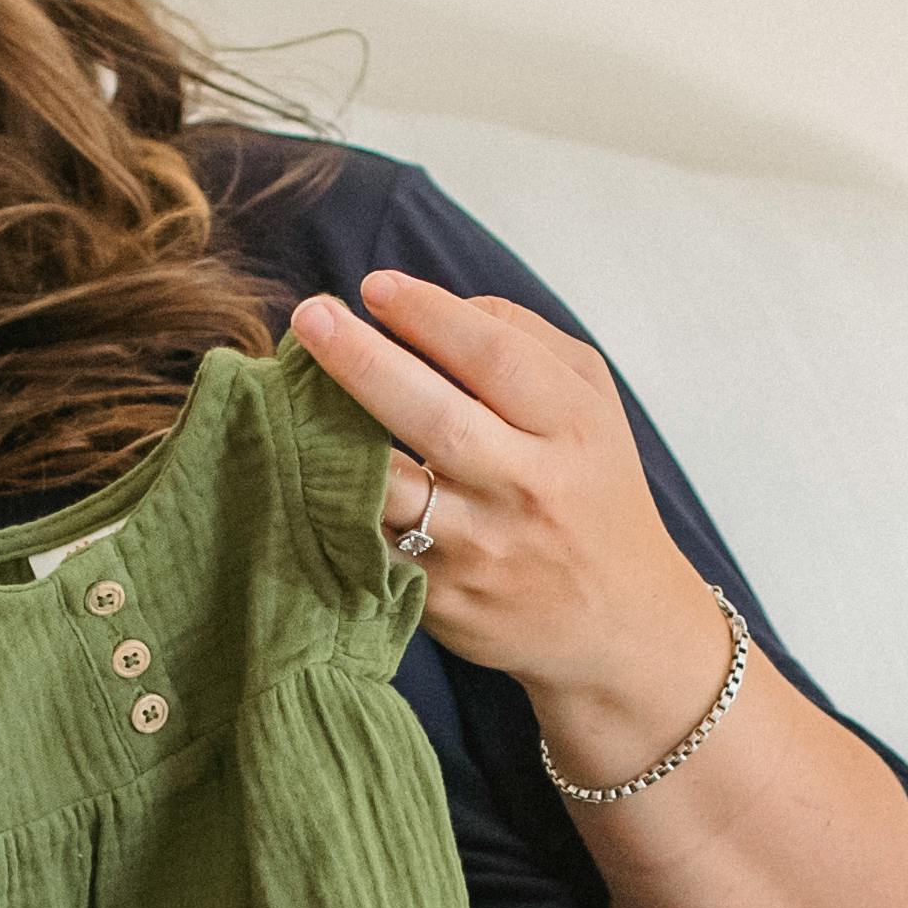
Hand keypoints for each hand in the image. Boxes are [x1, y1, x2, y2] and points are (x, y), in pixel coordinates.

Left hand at [288, 271, 729, 743]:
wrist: (619, 621)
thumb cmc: (589, 488)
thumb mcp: (588, 403)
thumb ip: (524, 339)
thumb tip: (431, 305)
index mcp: (573, 427)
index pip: (494, 355)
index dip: (428, 314)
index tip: (374, 287)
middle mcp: (531, 488)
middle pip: (435, 416)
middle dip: (364, 361)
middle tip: (311, 317)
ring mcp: (485, 550)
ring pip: (393, 490)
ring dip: (332, 440)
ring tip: (289, 396)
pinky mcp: (445, 599)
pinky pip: (374, 543)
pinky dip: (335, 505)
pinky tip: (302, 469)